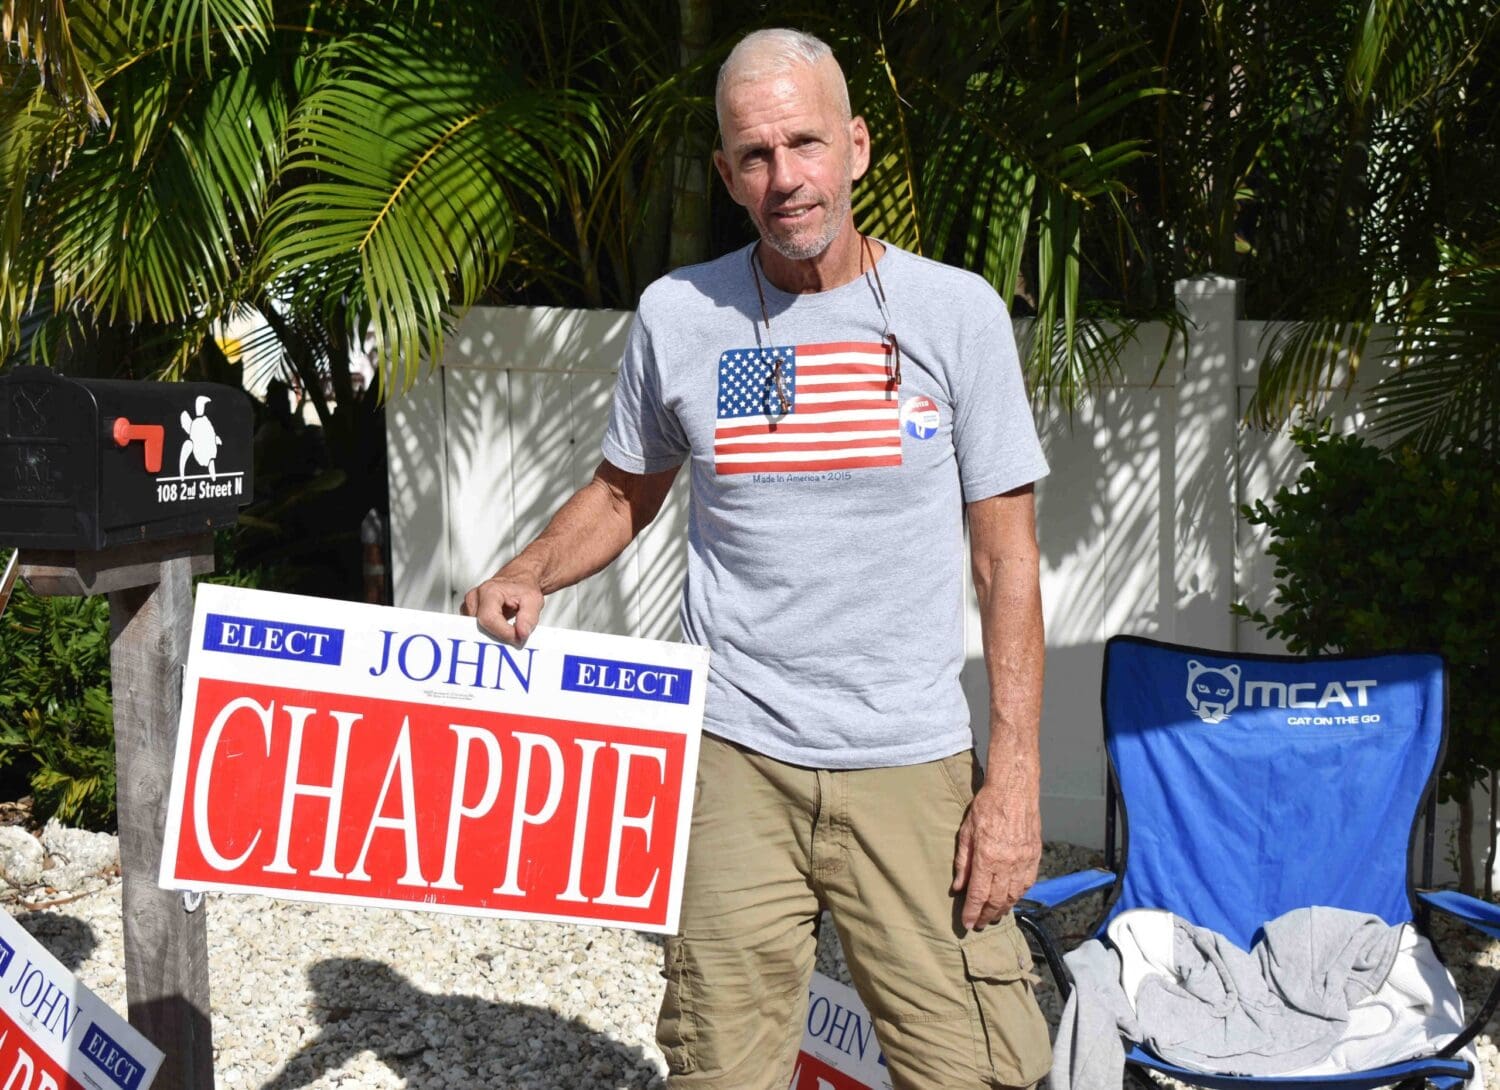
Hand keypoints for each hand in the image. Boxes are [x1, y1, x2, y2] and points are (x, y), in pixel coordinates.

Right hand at [461, 574, 543, 645]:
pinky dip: (490, 633)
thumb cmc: (523, 587)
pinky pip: (477, 630)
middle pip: (481, 627)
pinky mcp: (469, 614)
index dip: (504, 633)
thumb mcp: (534, 599)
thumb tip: (521, 634)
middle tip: (515, 635)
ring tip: (509, 627)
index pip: (489, 619)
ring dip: (494, 635)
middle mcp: (475, 598)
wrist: (517, 579)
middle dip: (499, 636)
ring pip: (478, 631)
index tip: (518, 637)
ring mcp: (469, 606)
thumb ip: (529, 618)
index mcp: (488, 591)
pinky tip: (501, 627)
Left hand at [951, 783, 1040, 930]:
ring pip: (1014, 895)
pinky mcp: (1035, 856)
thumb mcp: (966, 832)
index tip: (968, 924)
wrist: (1014, 790)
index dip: (972, 912)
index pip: (978, 894)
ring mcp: (1023, 861)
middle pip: (997, 899)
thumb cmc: (986, 807)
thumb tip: (958, 887)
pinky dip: (1018, 895)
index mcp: (987, 857)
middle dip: (987, 915)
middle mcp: (1007, 863)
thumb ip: (962, 862)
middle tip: (980, 924)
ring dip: (1004, 908)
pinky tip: (1011, 899)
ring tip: (994, 915)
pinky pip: (1027, 883)